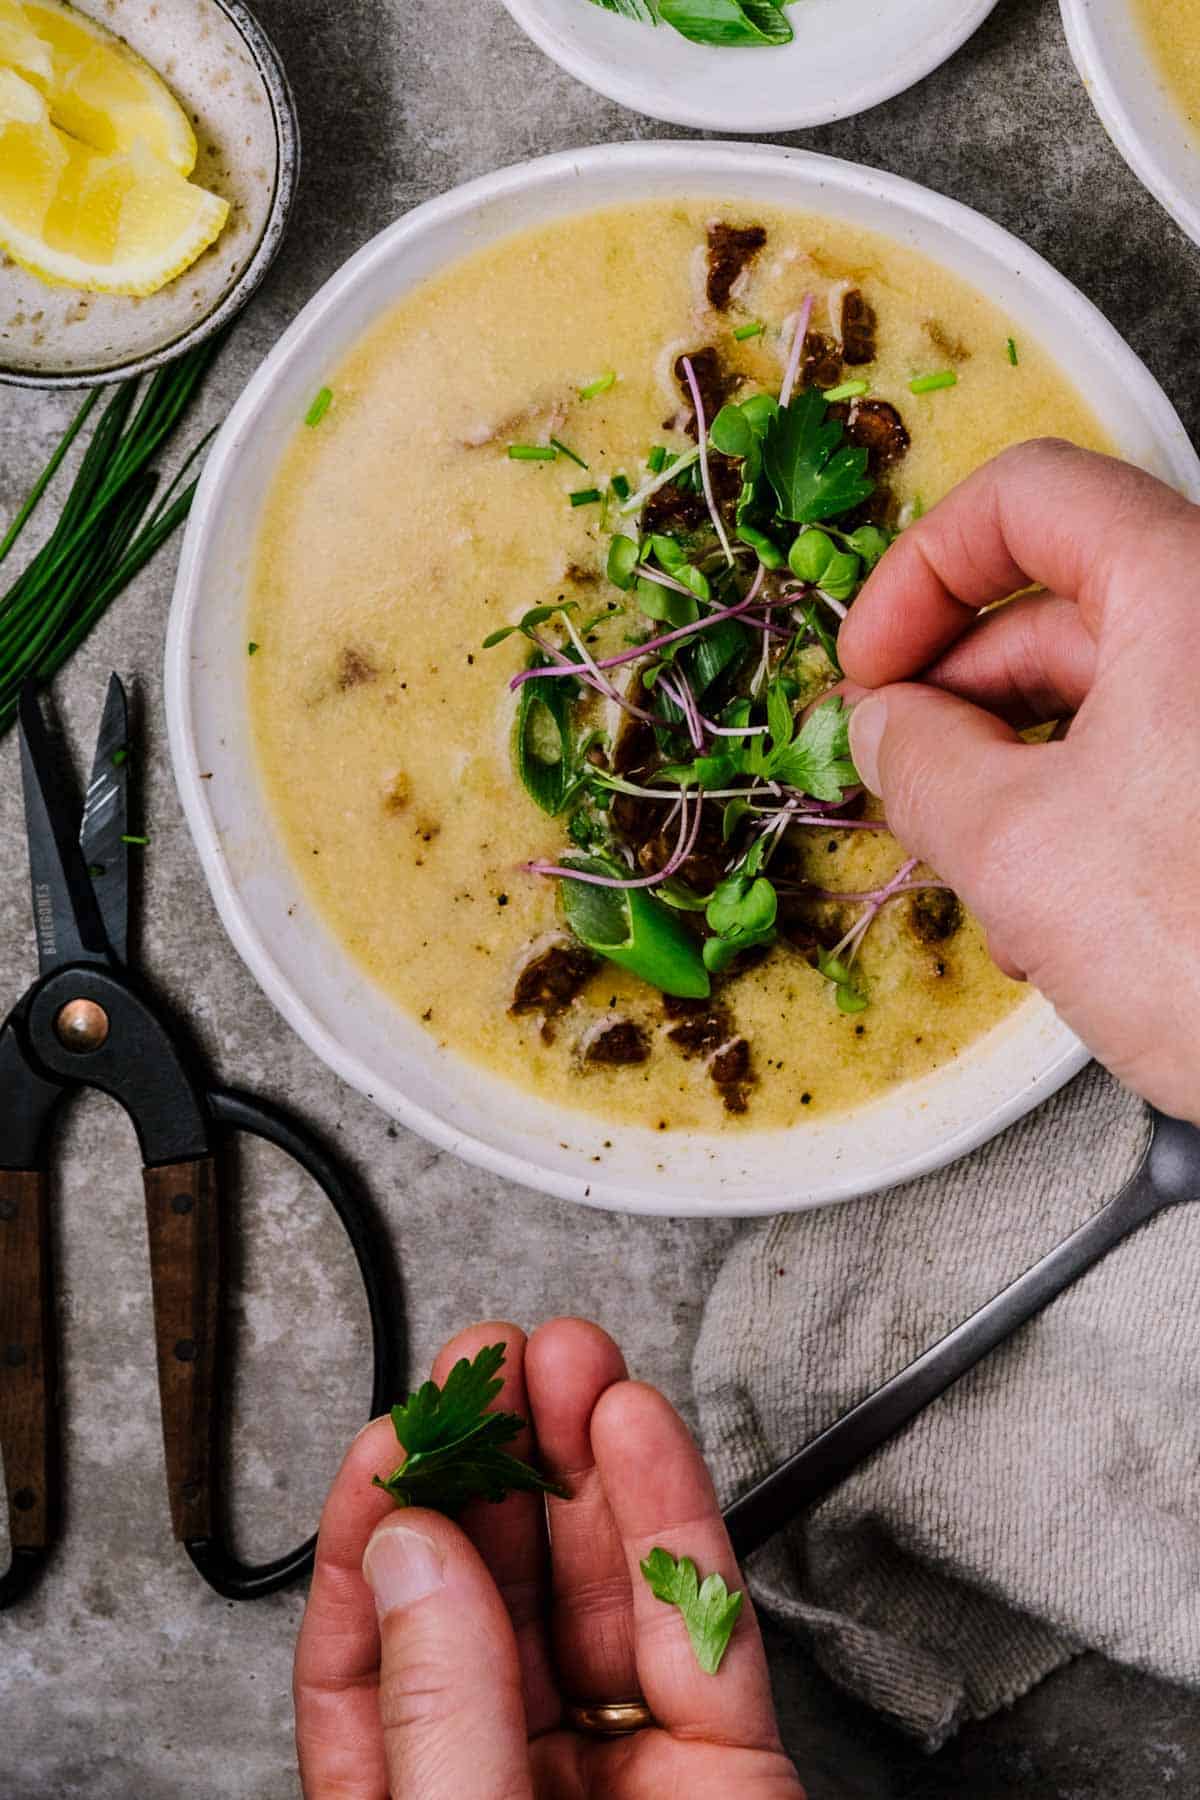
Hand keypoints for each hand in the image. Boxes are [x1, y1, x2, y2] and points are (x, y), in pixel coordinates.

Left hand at [293, 1316, 803, 1797]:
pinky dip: (673, 1513)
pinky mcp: (730, 1760)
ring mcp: (628, 1767)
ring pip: (602, 1584)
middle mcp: (519, 1778)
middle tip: (495, 1362)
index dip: (377, 1530)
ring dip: (587, 1455)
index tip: (396, 1436)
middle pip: (495, 1594)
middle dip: (496, 1461)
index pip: (368, 1655)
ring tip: (571, 1358)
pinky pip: (703, 1620)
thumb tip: (409, 1558)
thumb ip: (440, 1711)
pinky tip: (637, 1431)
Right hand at [839, 437, 1199, 1122]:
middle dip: (957, 693)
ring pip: (1105, 695)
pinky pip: (1157, 759)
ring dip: (1013, 770)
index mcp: (1188, 593)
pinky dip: (1084, 810)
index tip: (870, 663)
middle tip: (898, 774)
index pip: (1030, 499)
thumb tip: (882, 726)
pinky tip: (1054, 911)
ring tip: (978, 876)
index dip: (921, 573)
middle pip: (1061, 606)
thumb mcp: (1018, 849)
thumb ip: (918, 762)